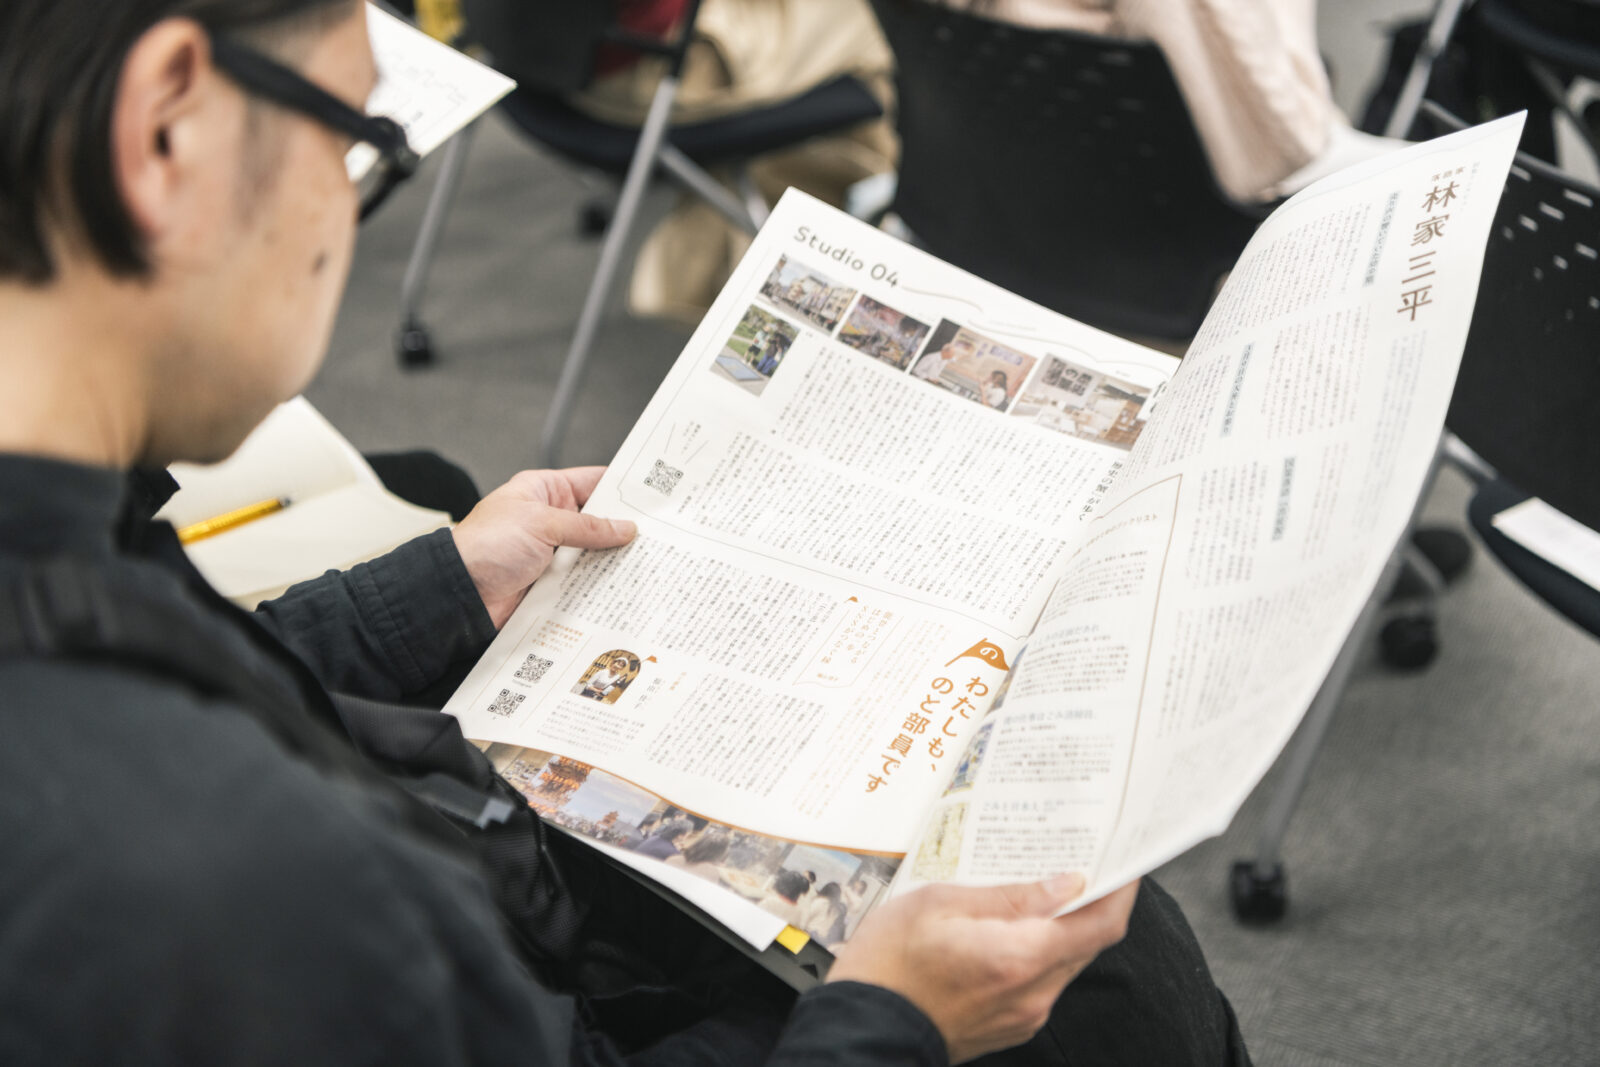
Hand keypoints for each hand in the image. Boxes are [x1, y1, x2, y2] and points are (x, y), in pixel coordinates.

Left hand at [451, 467, 635, 627]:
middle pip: (598, 520)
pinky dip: (599, 584)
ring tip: (648, 561)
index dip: (622, 487)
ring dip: (613, 559)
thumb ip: (586, 526)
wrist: (458, 593)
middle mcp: (549, 519)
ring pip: (594, 553)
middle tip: (659, 532)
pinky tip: (622, 587)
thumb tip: (623, 528)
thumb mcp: (541, 524)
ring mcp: (551, 552)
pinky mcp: (551, 582)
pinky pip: (583, 580)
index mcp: (543, 491)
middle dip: (624, 528)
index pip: (592, 482)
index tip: (652, 495)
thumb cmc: (484, 547)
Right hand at [827, 876, 1138, 1062]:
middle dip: (1089, 903)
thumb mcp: (940, 903)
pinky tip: (1009, 930)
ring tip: (1035, 891)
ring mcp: (1023, 1016)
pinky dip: (1038, 953)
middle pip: (1087, 943)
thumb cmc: (888, 964)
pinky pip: (1040, 983)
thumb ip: (1009, 894)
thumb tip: (1064, 883)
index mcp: (1020, 957)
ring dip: (1060, 928)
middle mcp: (1032, 994)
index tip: (1124, 861)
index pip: (1100, 924)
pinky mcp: (1009, 1027)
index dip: (1121, 890)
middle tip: (1079, 863)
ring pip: (1063, 963)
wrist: (861, 1026)